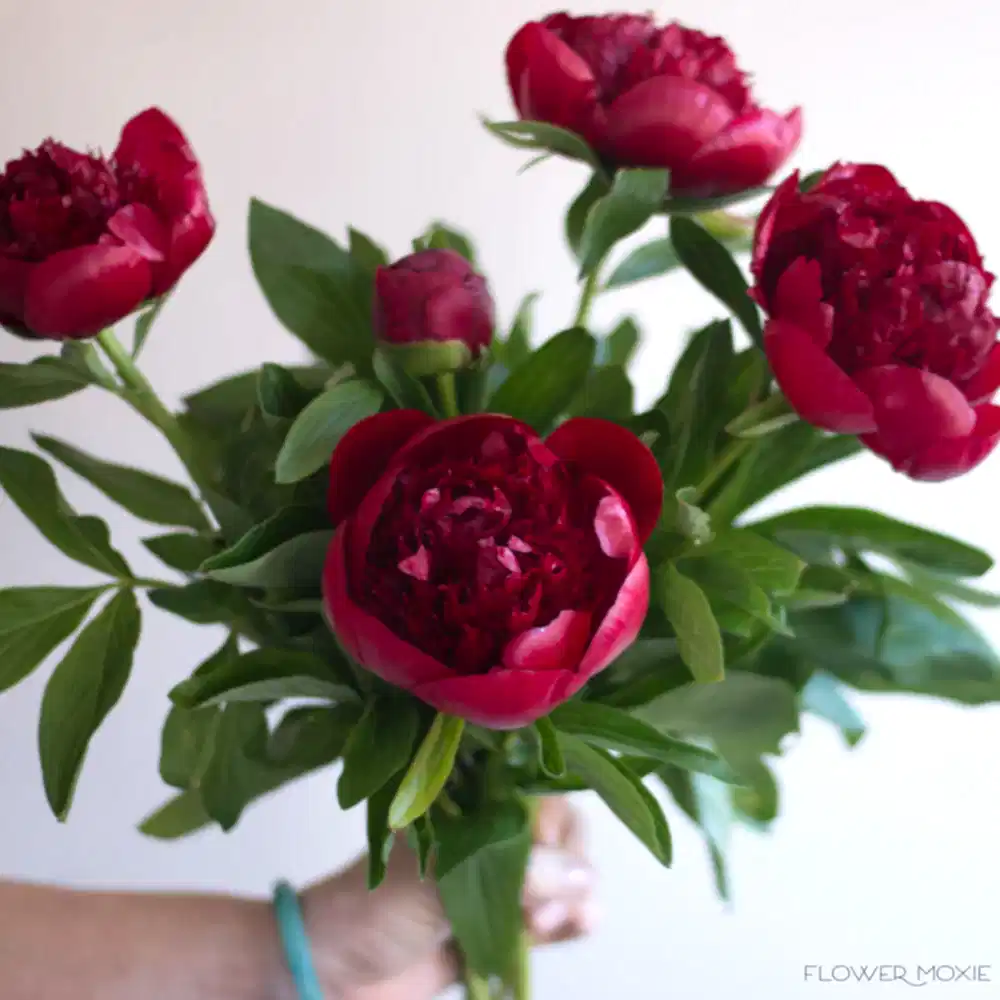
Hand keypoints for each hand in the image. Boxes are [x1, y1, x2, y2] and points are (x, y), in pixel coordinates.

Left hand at [300, 797, 595, 999]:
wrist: (330, 975)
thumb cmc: (370, 909)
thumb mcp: (436, 879)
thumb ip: (508, 871)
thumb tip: (583, 875)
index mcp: (466, 801)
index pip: (530, 789)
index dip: (550, 817)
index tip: (547, 848)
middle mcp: (488, 833)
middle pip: (557, 832)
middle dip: (566, 865)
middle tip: (542, 903)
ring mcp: (496, 881)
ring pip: (563, 876)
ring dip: (574, 897)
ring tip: (554, 925)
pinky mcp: (502, 925)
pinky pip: (555, 917)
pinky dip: (573, 921)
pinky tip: (582, 925)